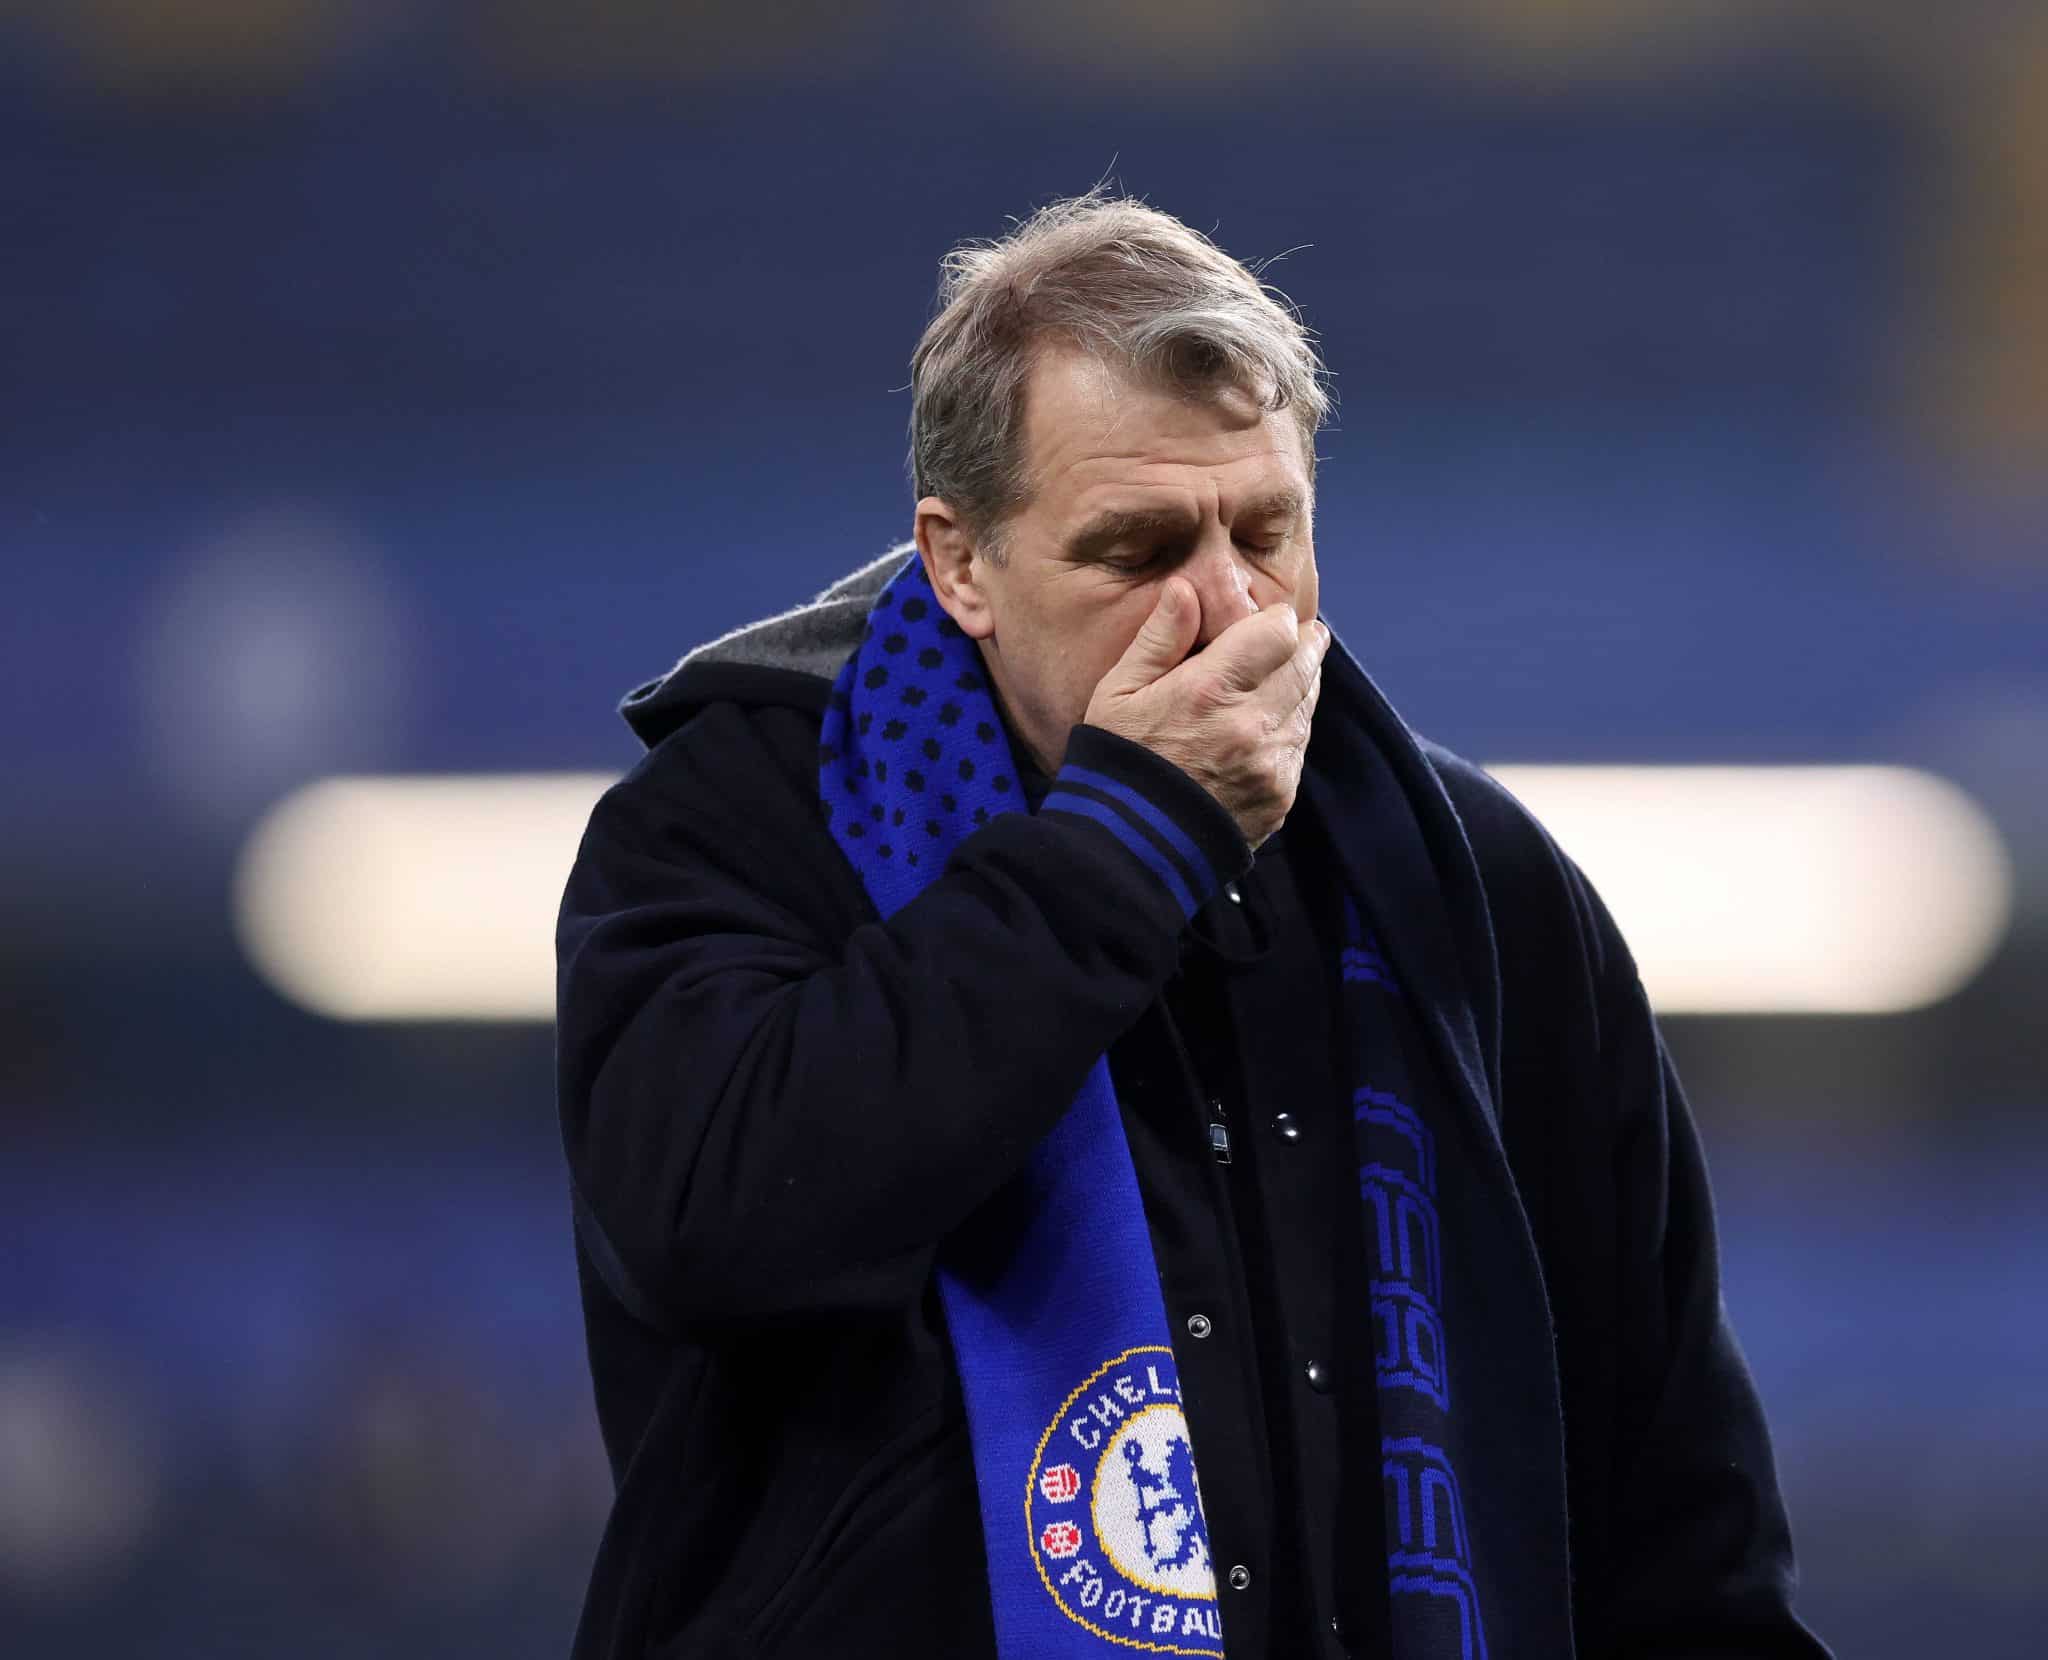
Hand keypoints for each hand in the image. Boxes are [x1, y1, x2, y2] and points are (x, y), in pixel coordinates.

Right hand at [1083, 577, 1329, 849]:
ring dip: (1299, 686)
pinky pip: (1299, 747)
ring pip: (1308, 704)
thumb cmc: (1116, 761)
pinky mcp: (1279, 796)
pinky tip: (1266, 728)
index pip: (1279, 631)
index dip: (1276, 619)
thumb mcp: (1118, 692)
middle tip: (1296, 636)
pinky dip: (1290, 730)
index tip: (1267, 620)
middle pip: (1306, 664)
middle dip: (1303, 645)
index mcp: (1210, 690)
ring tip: (1281, 677)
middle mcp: (1250, 725)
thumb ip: (1159, 637)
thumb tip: (1186, 588)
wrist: (1128, 847)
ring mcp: (1271, 764)